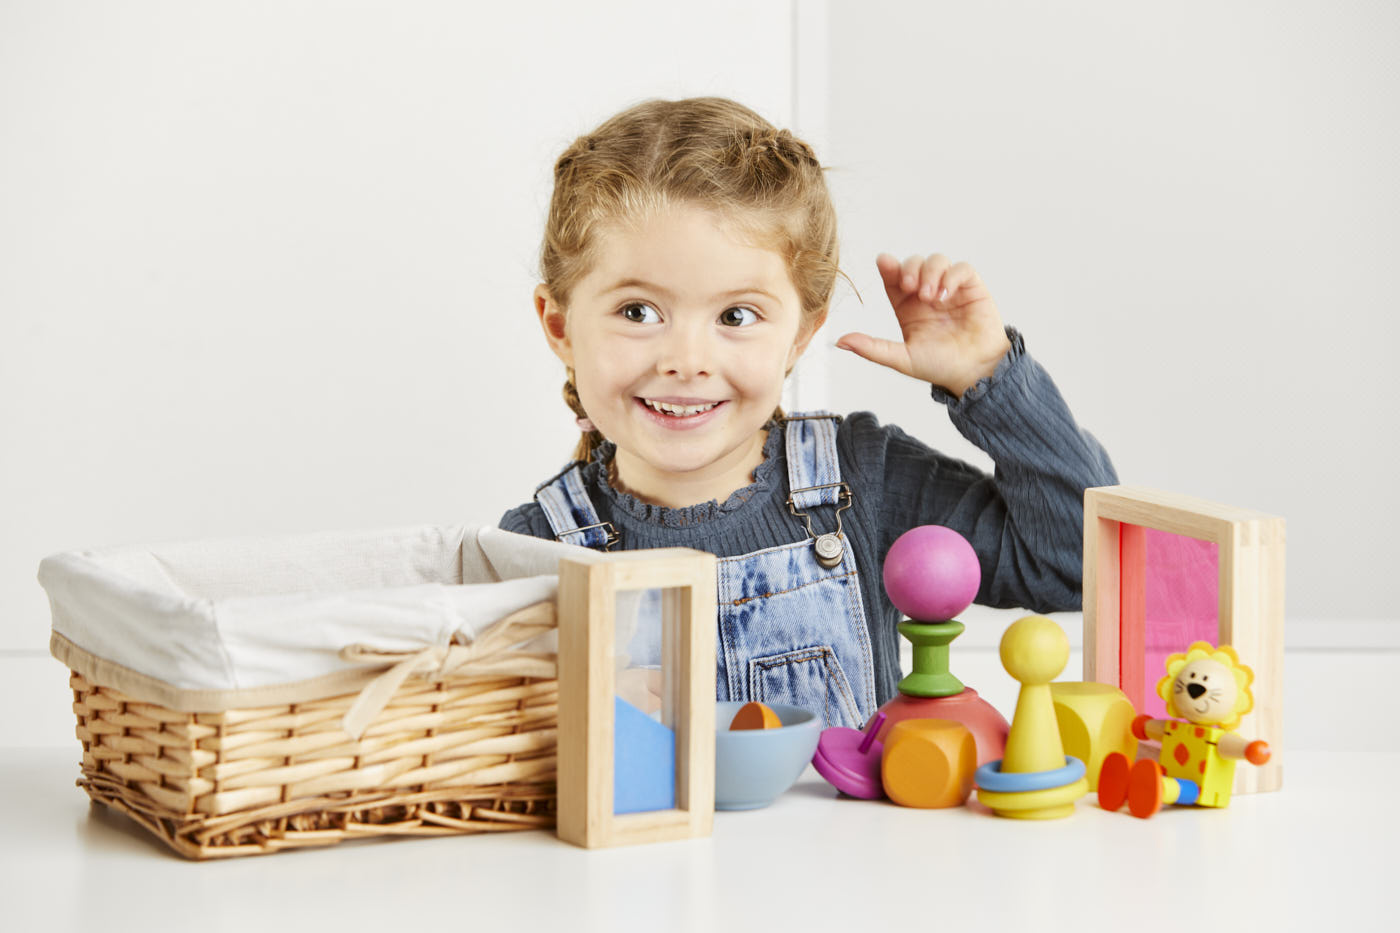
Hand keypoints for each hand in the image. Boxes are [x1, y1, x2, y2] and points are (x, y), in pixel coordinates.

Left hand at [837, 253, 1011, 396]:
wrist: (974, 374)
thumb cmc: (939, 366)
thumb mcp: (901, 358)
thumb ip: (872, 348)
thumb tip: (840, 342)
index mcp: (907, 306)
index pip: (893, 278)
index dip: (889, 267)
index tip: (884, 263)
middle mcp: (927, 294)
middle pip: (913, 263)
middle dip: (909, 269)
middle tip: (910, 287)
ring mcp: (949, 289)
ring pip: (936, 260)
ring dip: (930, 272)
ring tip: (930, 297)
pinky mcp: (972, 289)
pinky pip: (962, 269)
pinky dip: (952, 275)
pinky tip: (946, 294)